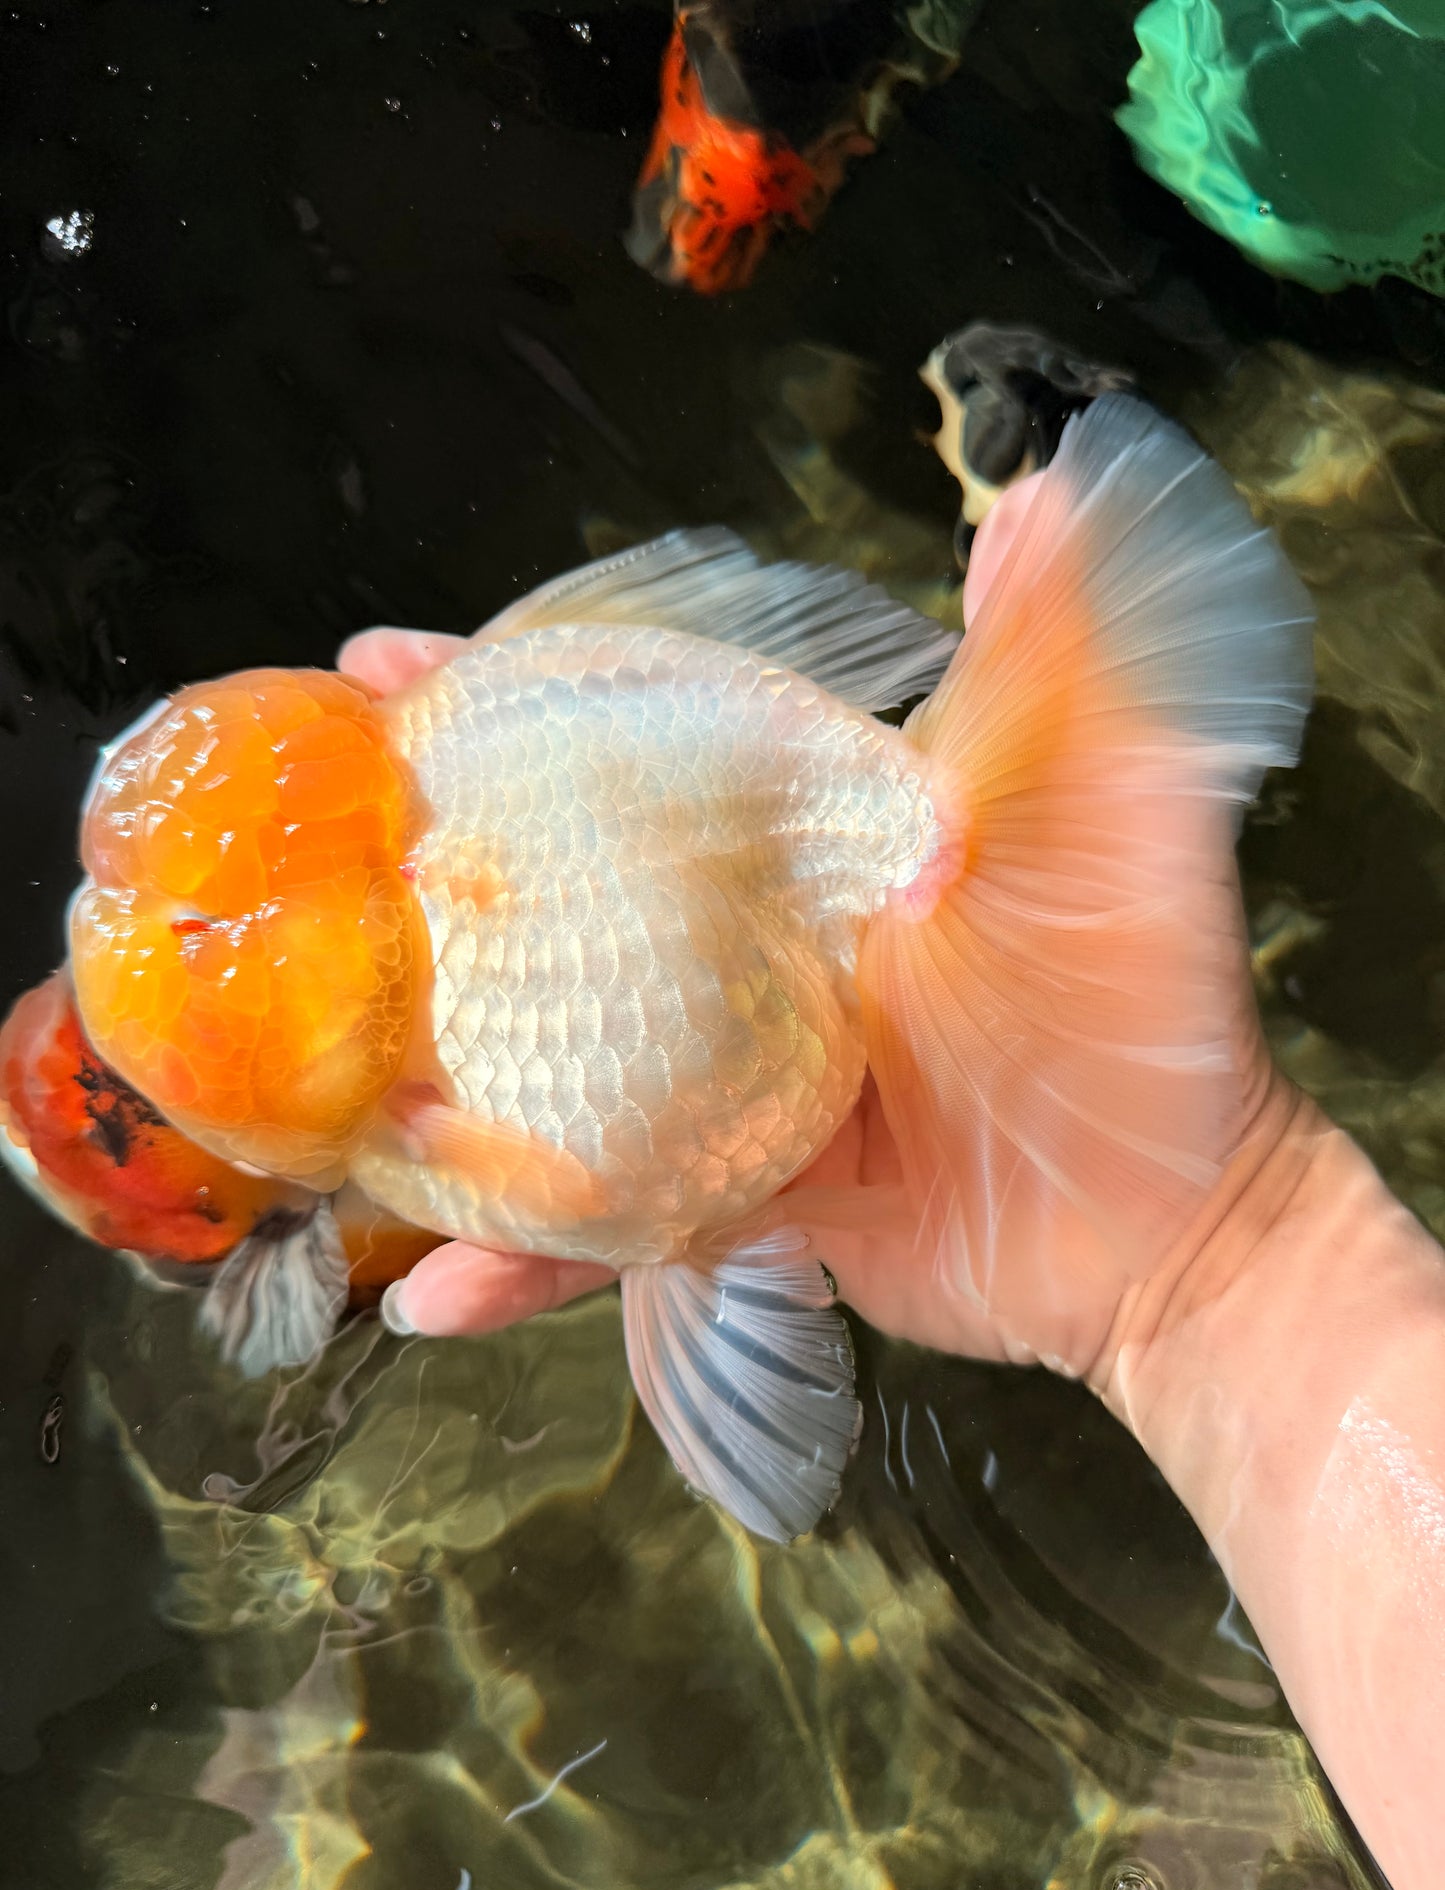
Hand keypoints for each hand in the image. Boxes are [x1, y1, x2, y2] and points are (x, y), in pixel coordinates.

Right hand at [340, 485, 1288, 1392]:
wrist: (1173, 1226)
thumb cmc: (1143, 1011)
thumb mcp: (1110, 825)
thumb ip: (1061, 674)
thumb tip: (1040, 496)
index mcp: (805, 854)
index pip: (636, 752)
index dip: (514, 704)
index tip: (386, 668)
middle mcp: (746, 958)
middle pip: (558, 901)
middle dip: (422, 873)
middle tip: (299, 858)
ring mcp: (730, 1086)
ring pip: (554, 1073)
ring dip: (434, 1085)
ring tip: (317, 1100)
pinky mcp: (734, 1204)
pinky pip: (611, 1230)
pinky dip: (527, 1264)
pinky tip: (440, 1295)